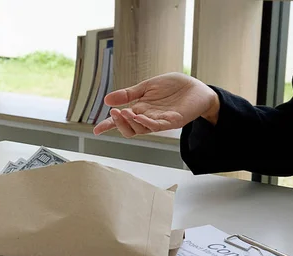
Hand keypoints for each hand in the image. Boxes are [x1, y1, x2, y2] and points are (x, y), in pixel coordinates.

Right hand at [93, 72, 219, 136]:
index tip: (96, 131)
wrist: (196, 87)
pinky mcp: (172, 121)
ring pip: (140, 129)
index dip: (108, 126)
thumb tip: (106, 100)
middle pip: (128, 129)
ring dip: (130, 122)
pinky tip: (139, 116)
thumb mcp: (147, 86)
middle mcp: (147, 118)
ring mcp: (159, 121)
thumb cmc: (173, 87)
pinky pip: (156, 126)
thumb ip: (128, 94)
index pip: (121, 121)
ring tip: (123, 112)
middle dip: (118, 123)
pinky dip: (146, 122)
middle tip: (113, 113)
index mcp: (140, 110)